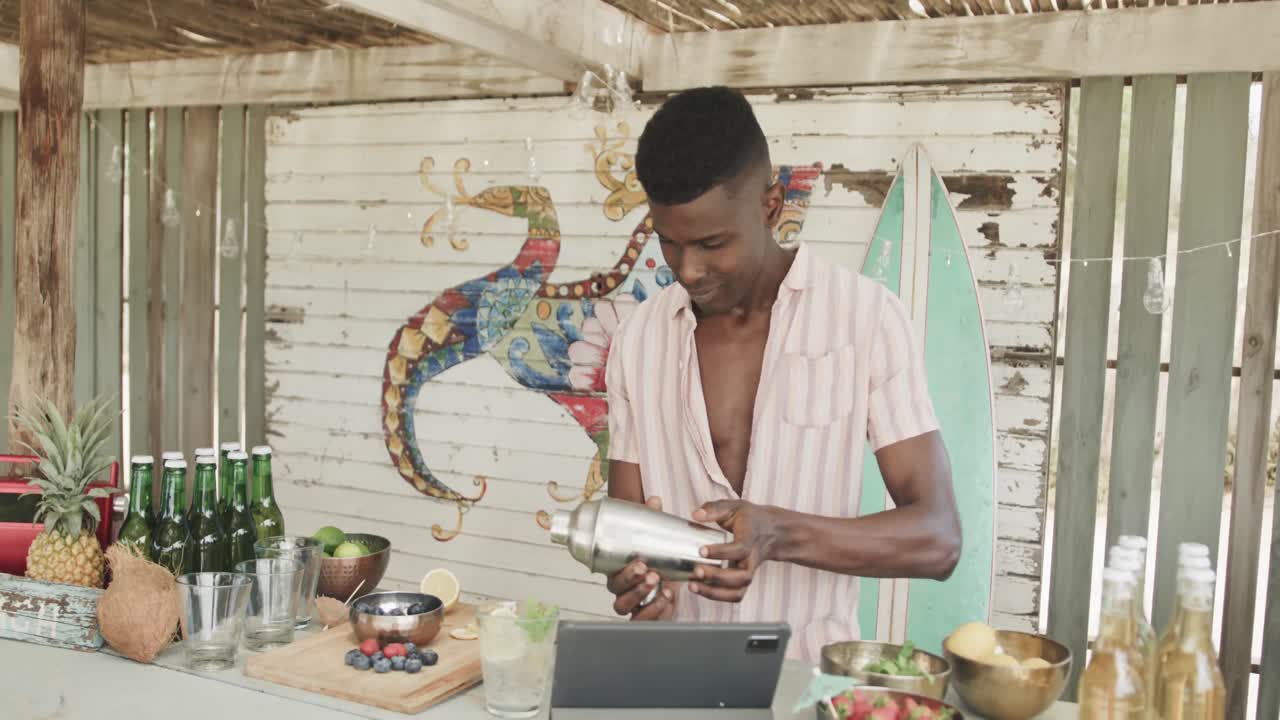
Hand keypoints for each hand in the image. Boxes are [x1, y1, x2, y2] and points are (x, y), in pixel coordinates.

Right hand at [604, 496, 678, 620]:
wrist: (667, 588)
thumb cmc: (654, 564)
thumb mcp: (653, 542)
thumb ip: (652, 522)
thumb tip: (654, 500)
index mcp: (617, 571)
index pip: (611, 572)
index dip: (622, 570)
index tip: (639, 561)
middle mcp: (621, 590)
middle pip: (615, 590)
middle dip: (631, 581)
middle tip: (648, 570)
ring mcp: (631, 605)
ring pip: (623, 606)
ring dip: (641, 596)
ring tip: (661, 585)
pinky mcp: (644, 617)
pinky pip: (642, 620)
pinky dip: (655, 610)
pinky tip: (667, 598)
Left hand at [690, 500, 784, 602]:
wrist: (771, 531)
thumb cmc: (749, 519)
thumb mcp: (734, 507)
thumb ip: (714, 509)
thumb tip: (695, 515)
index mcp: (750, 539)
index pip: (740, 549)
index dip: (721, 552)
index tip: (701, 550)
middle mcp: (752, 559)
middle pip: (741, 576)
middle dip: (718, 577)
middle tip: (696, 571)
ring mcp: (749, 572)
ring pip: (738, 590)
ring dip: (715, 592)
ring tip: (693, 585)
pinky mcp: (743, 580)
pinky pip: (735, 596)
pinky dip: (718, 597)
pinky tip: (699, 589)